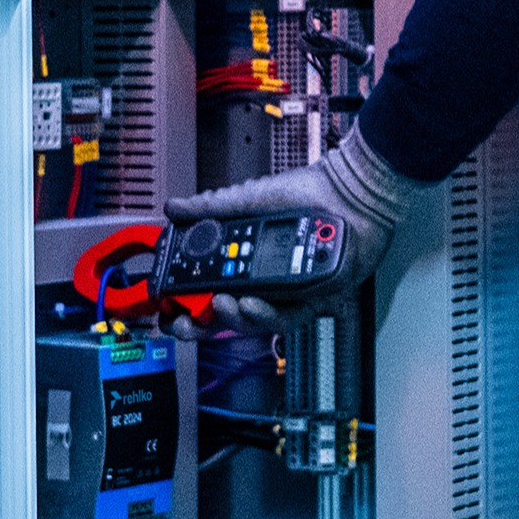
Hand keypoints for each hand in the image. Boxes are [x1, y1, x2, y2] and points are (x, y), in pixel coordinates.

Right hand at [162, 126, 439, 332]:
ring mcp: (287, 292)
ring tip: (221, 303)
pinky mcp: (314, 299)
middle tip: (186, 320)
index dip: (185, 306)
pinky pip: (287, 318)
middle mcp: (264, 281)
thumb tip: (174, 209)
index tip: (168, 310)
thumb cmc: (308, 193)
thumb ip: (211, 208)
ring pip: (253, 322)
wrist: (351, 193)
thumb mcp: (249, 199)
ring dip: (231, 318)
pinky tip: (253, 302)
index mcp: (244, 261)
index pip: (207, 292)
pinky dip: (266, 314)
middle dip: (200, 325)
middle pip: (225, 317)